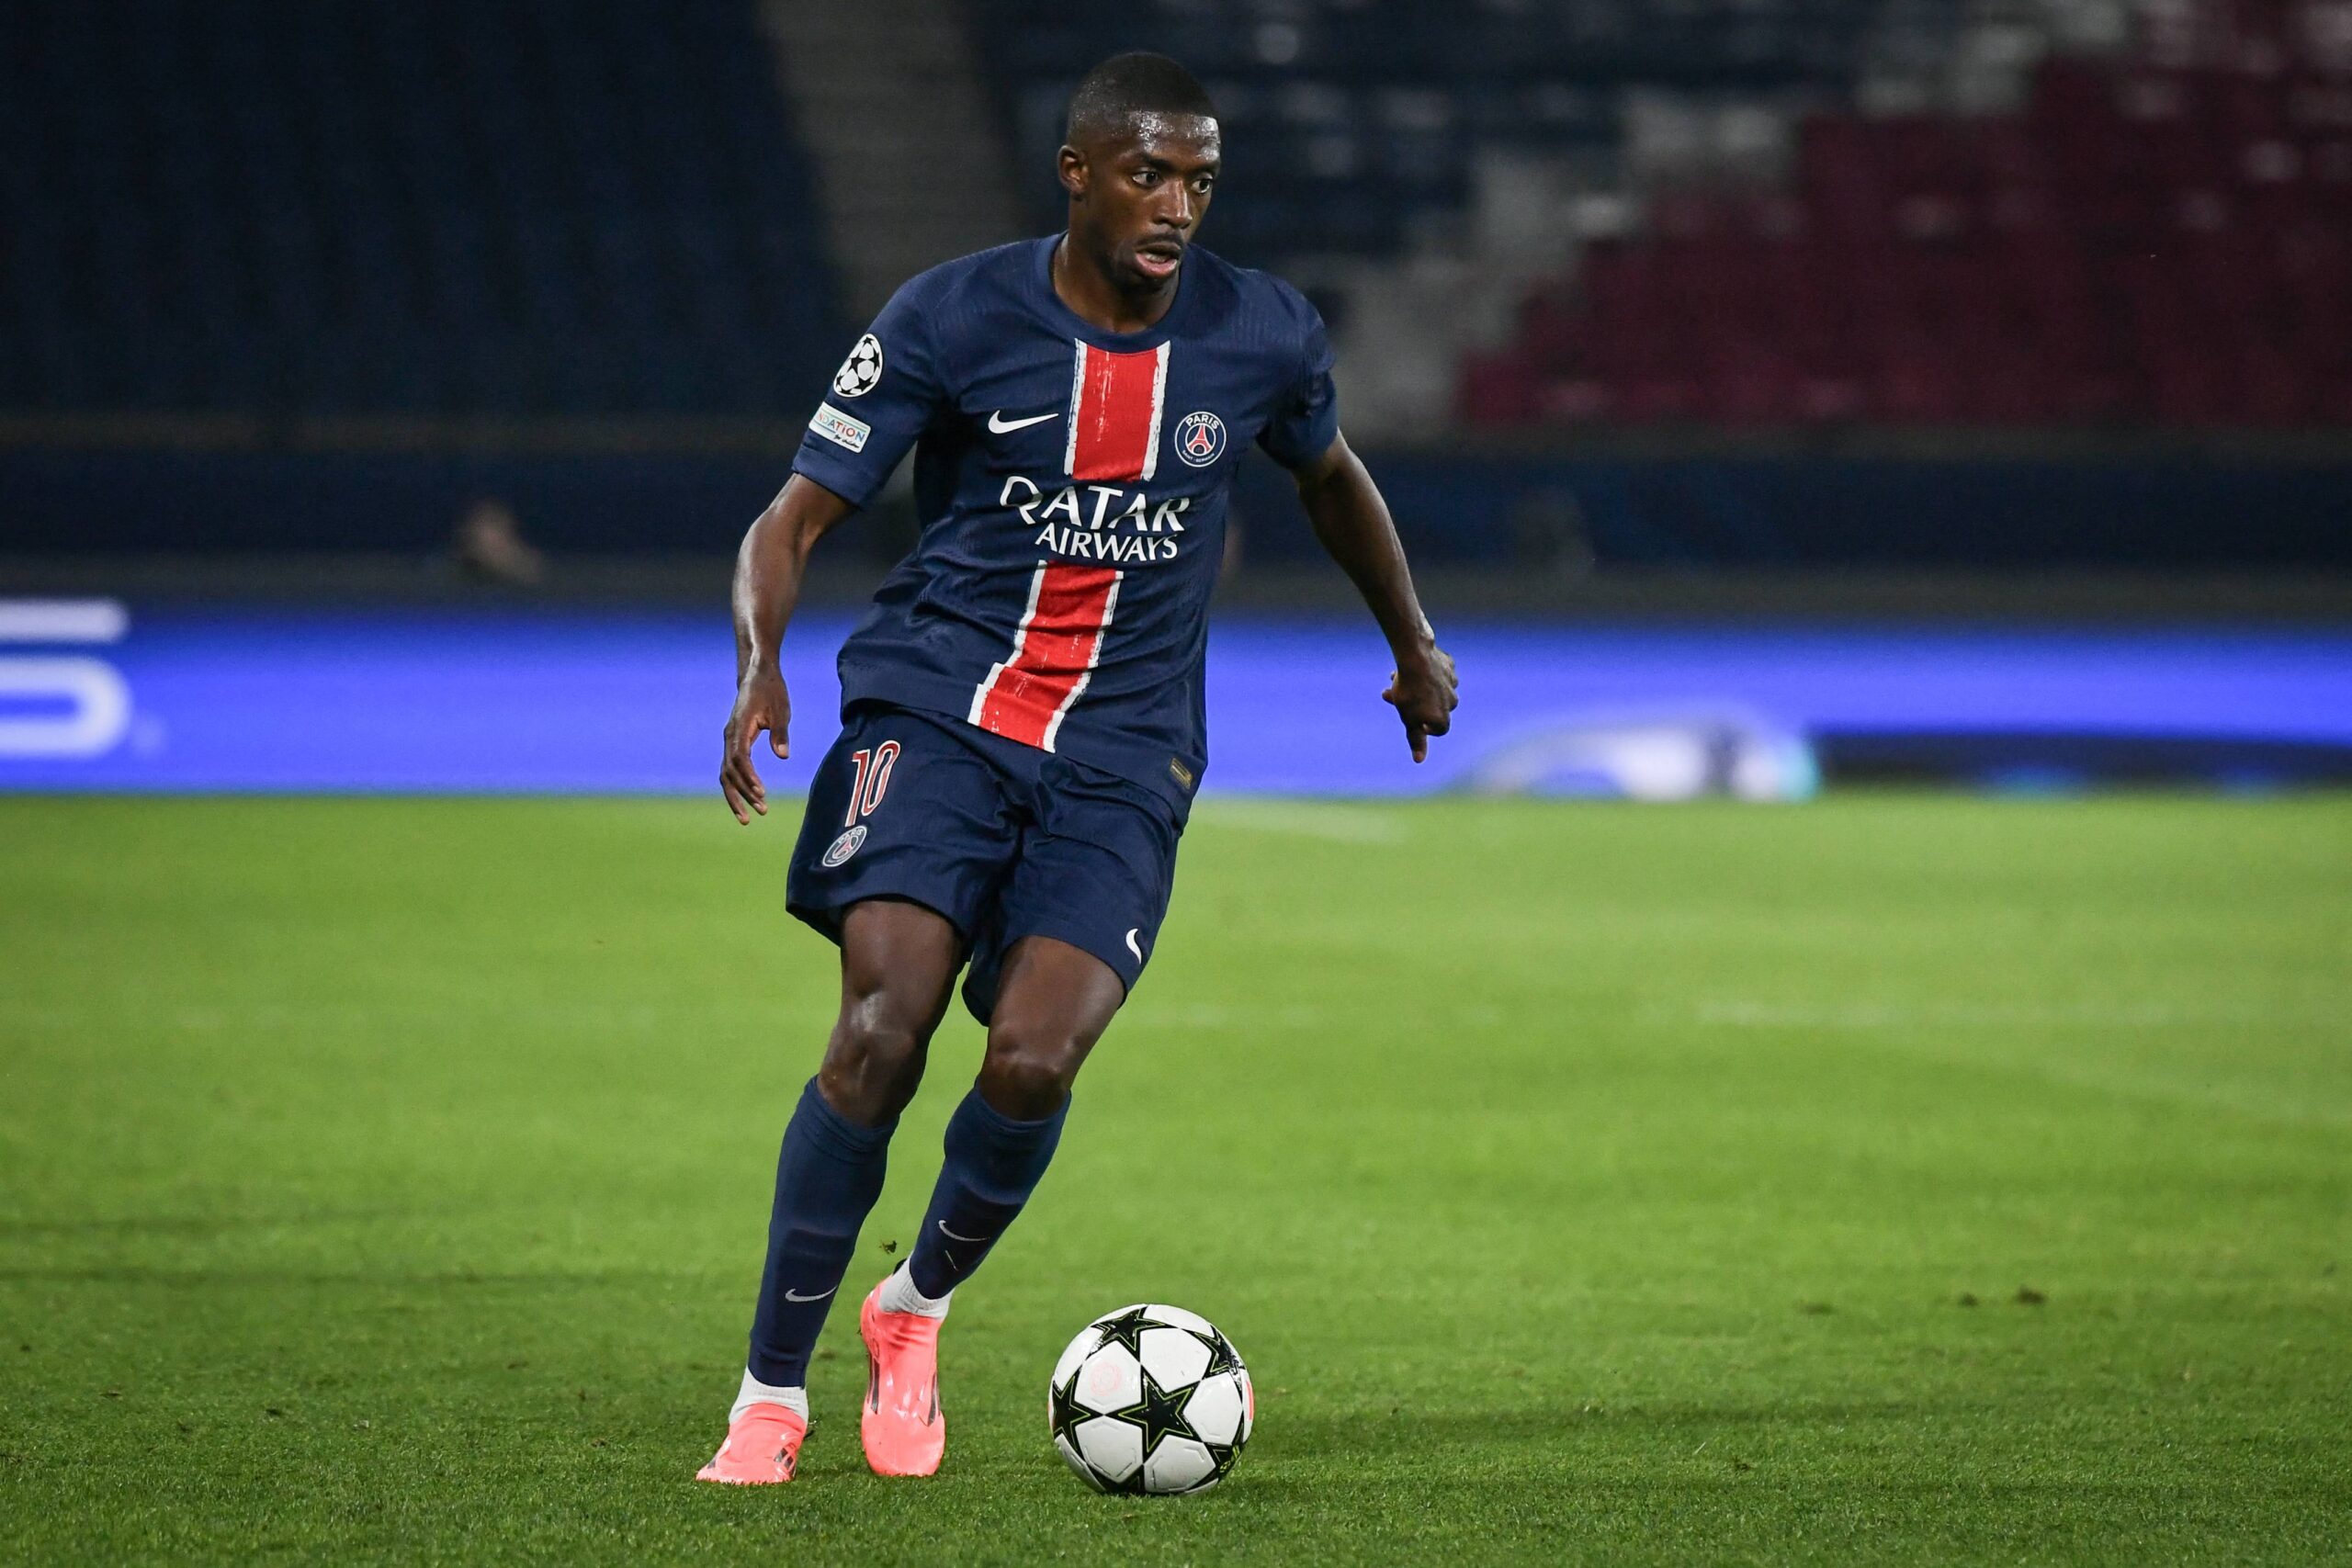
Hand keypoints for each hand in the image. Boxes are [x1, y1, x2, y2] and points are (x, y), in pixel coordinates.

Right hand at [720, 667, 791, 823]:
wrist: (758, 675)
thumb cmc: (771, 690)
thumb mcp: (781, 709)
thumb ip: (780, 732)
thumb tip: (783, 755)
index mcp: (739, 727)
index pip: (739, 757)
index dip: (748, 776)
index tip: (760, 792)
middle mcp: (730, 736)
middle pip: (729, 771)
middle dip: (743, 793)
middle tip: (761, 811)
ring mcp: (730, 740)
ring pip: (726, 774)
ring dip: (737, 796)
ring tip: (751, 817)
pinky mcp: (734, 743)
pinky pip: (731, 769)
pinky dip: (737, 786)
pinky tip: (747, 800)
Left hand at [1383, 643, 1457, 762]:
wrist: (1416, 656)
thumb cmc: (1409, 690)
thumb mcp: (1408, 718)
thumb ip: (1415, 739)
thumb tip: (1419, 760)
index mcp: (1444, 716)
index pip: (1439, 730)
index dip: (1425, 729)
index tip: (1412, 721)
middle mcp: (1452, 701)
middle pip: (1433, 707)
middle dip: (1412, 704)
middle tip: (1391, 696)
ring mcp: (1452, 681)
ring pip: (1433, 688)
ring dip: (1416, 686)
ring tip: (1394, 678)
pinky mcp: (1449, 665)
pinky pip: (1437, 672)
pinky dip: (1425, 672)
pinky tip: (1410, 667)